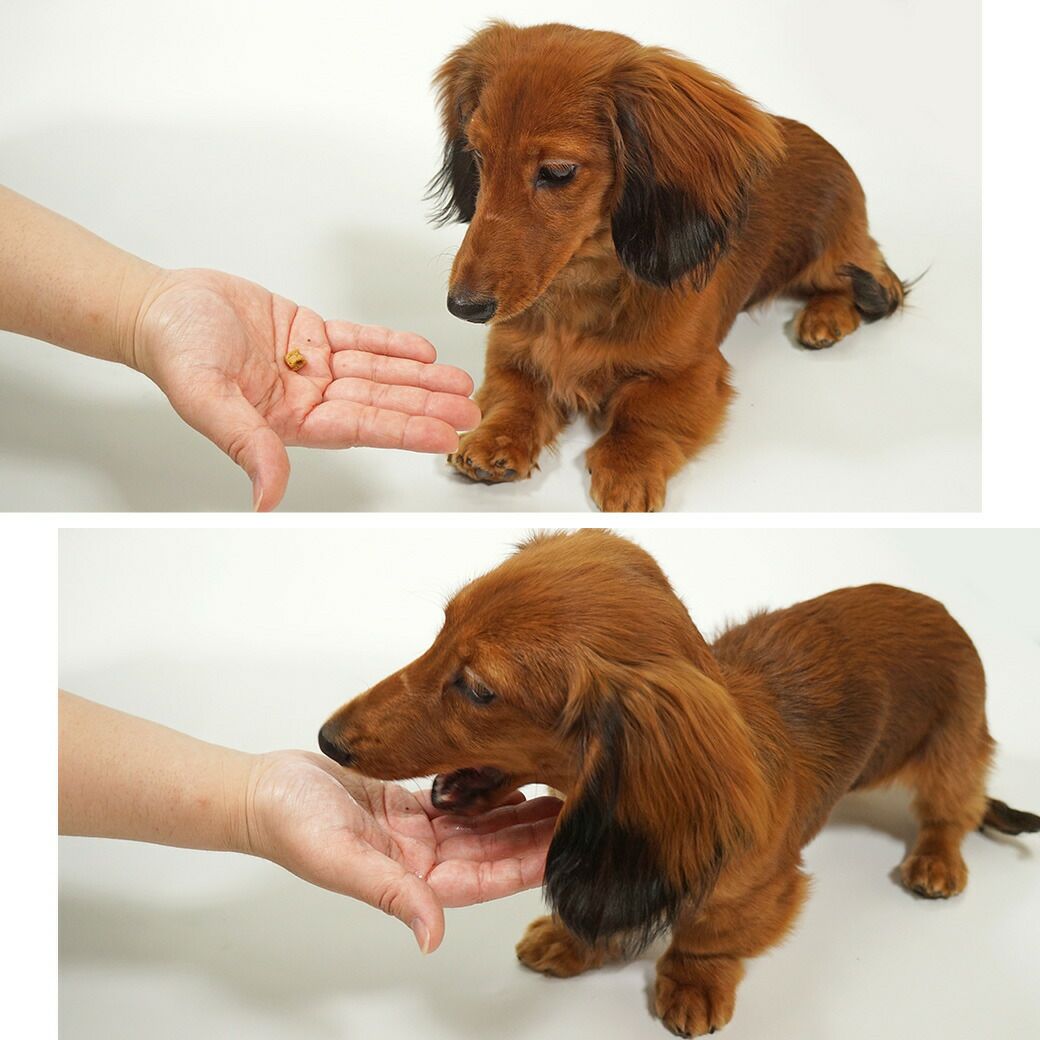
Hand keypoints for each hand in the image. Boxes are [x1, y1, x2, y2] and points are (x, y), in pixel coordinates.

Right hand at [131, 268, 480, 509]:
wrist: (161, 307)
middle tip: (470, 409)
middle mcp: (309, 399)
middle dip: (425, 405)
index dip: (405, 429)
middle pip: (380, 402)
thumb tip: (266, 499)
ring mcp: (312, 368)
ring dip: (418, 376)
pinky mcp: (309, 335)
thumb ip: (245, 445)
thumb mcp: (208, 398)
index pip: (362, 427)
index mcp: (291, 422)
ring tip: (459, 382)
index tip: (445, 435)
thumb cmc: (175, 351)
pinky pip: (358, 341)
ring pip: (377, 372)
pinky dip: (390, 345)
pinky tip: (422, 350)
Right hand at [243, 750, 561, 952]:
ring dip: (515, 811)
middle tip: (577, 806)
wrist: (262, 790)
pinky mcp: (404, 808)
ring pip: (478, 826)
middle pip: (489, 851)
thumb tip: (431, 936)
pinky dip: (483, 791)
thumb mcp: (341, 859)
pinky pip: (454, 802)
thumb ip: (390, 895)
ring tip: (556, 788)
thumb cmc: (290, 826)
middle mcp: (418, 861)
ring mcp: (412, 835)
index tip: (563, 845)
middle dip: (532, 834)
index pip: (483, 877)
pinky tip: (510, 777)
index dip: (524, 863)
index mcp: (409, 880)